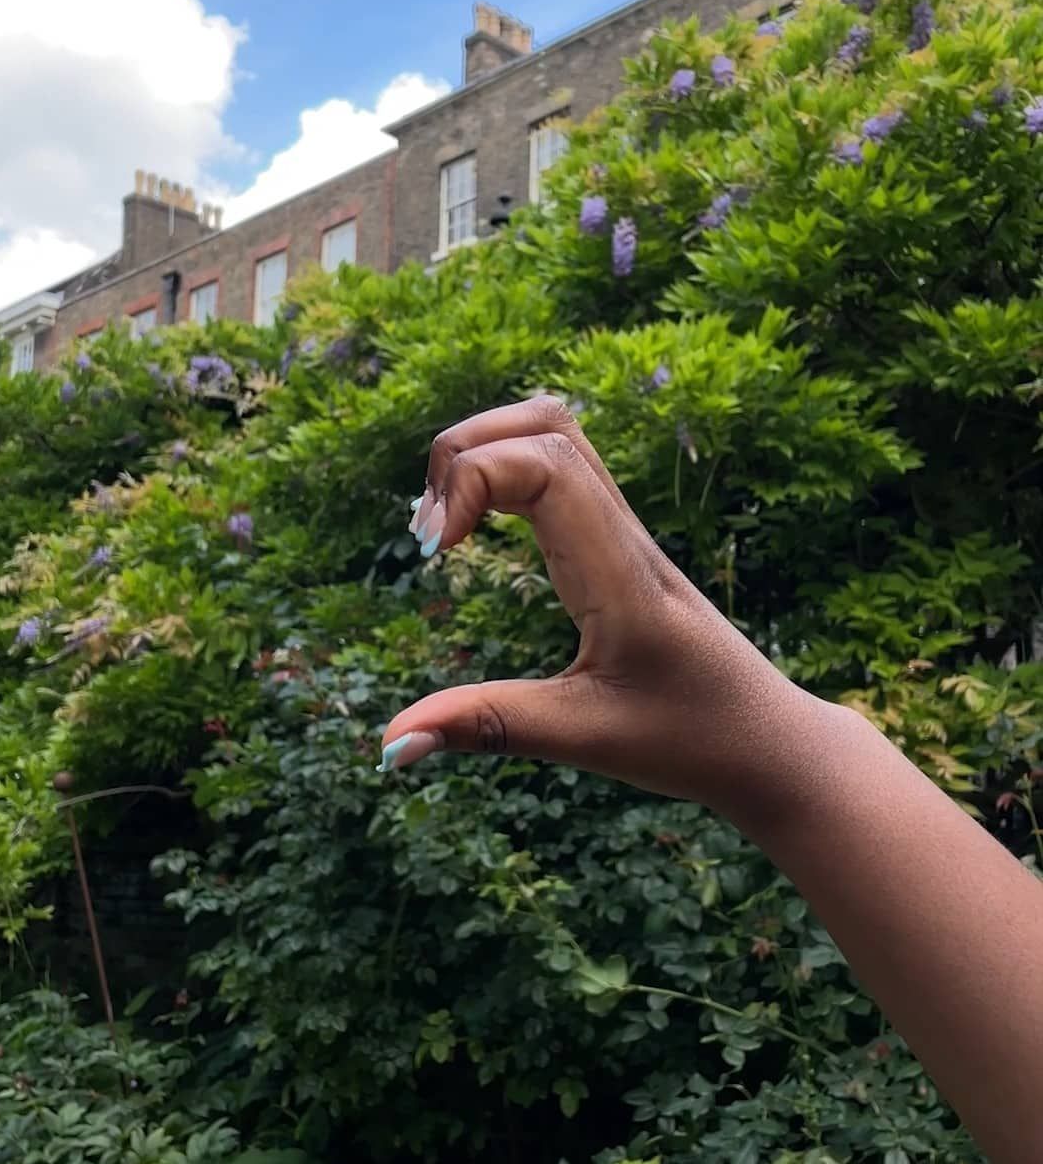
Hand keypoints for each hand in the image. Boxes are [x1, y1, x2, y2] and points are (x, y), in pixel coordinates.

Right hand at [379, 397, 821, 823]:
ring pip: (555, 431)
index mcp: (619, 572)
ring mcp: (625, 531)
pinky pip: (562, 467)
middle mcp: (623, 534)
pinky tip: (479, 532)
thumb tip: (391, 741)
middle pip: (544, 422)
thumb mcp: (584, 740)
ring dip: (484, 453)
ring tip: (446, 531)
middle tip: (432, 540)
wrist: (771, 742)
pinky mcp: (620, 543)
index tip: (436, 554)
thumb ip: (487, 726)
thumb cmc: (692, 740)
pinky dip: (506, 472)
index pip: (544, 463)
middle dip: (463, 454)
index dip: (472, 480)